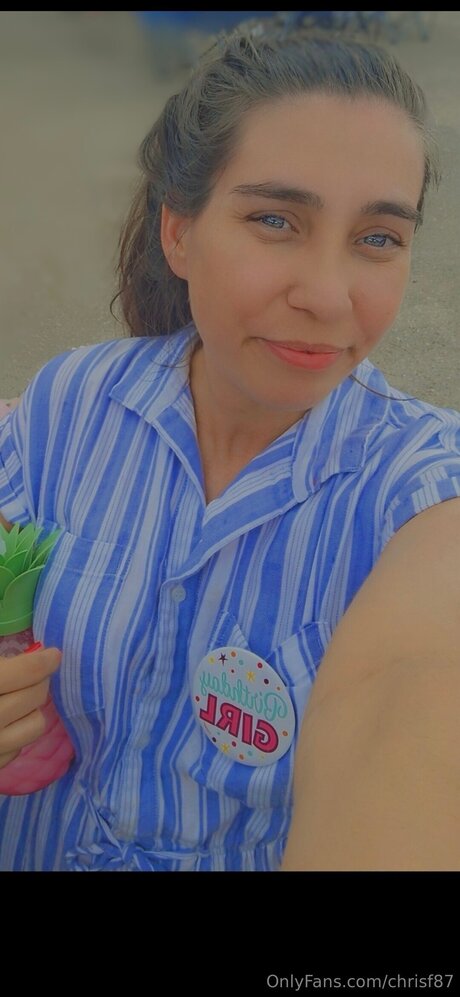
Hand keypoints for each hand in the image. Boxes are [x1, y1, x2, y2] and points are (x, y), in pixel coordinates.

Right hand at [0, 647, 61, 768]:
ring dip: (32, 709)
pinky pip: (19, 748)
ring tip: (19, 700)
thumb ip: (5, 665)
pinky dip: (18, 733)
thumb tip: (34, 655)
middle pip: (35, 696)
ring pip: (36, 725)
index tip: (53, 654)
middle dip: (39, 682)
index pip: (26, 671)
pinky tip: (7, 723)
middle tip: (34, 674)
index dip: (44, 660)